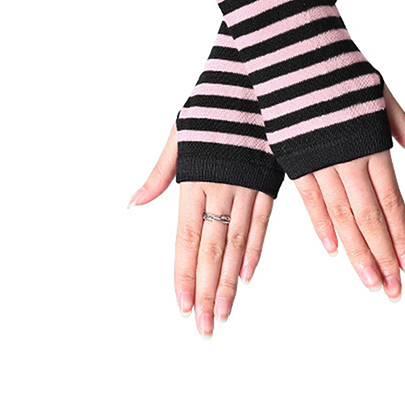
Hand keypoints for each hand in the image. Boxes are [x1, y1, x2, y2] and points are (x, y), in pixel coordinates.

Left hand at [127, 125, 273, 338]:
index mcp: (196, 178)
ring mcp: (249, 186)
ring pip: (239, 242)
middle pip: (214, 248)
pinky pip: (263, 221)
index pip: (188, 237)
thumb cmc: (212, 105)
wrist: (251, 80)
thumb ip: (159, 172)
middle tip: (205, 325)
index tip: (184, 304)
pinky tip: (248, 274)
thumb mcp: (178, 133)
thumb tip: (134, 203)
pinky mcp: (269, 180)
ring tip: (225, 311)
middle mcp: (223, 188)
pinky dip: (255, 249)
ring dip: (231, 280)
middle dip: (208, 289)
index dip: (186, 272)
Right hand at [292, 84, 404, 300]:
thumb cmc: (341, 72)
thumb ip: (404, 128)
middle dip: (381, 255)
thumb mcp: (381, 94)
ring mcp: (318, 159)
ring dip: (355, 251)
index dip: (402, 235)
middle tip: (391, 289)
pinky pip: (308, 198)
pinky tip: (332, 249)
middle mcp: (346, 157)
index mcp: (371, 144)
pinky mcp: (294, 156)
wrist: (295, 53)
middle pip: (368, 217)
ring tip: (369, 279)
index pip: (391, 201)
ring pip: (340, 215)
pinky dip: (321, 225)